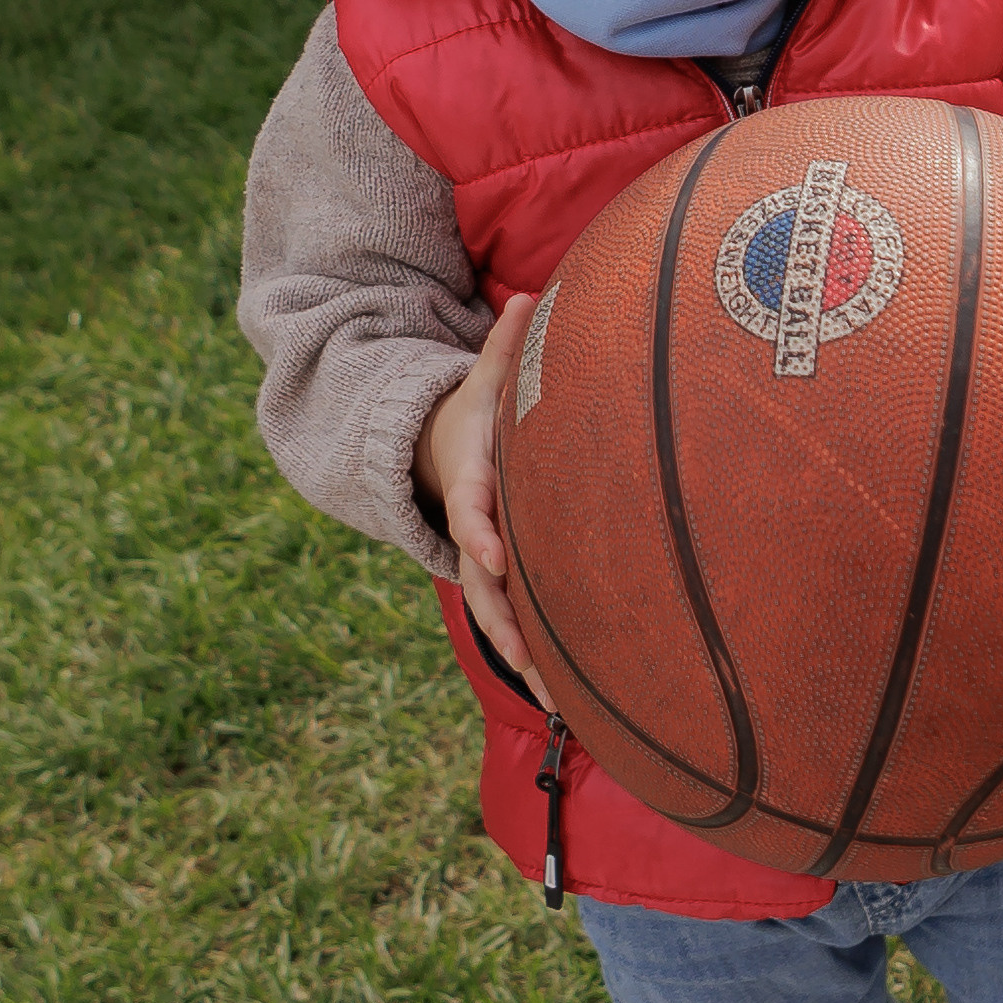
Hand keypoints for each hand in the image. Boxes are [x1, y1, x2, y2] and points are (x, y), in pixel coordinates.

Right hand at [416, 303, 553, 703]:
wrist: (433, 450)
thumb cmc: (472, 411)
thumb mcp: (481, 378)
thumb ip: (503, 345)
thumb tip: (525, 295)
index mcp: (469, 483)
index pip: (471, 508)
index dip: (480, 529)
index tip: (493, 551)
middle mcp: (471, 531)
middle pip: (484, 584)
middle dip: (505, 622)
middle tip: (529, 659)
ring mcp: (480, 561)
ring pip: (499, 617)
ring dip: (527, 660)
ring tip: (561, 707)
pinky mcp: (497, 579)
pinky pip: (515, 621)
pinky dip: (537, 659)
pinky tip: (569, 700)